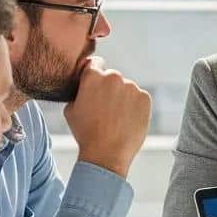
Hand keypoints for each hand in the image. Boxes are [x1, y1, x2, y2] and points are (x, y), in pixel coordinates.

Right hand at [64, 56, 151, 177]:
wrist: (107, 153)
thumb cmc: (86, 133)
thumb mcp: (71, 109)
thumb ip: (79, 91)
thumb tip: (84, 86)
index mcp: (92, 76)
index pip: (96, 64)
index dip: (95, 73)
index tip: (96, 84)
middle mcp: (113, 77)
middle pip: (112, 77)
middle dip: (109, 88)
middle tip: (106, 108)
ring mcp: (131, 87)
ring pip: (127, 88)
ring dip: (123, 97)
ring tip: (117, 118)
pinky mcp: (145, 98)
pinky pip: (139, 98)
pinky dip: (135, 106)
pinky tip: (127, 120)